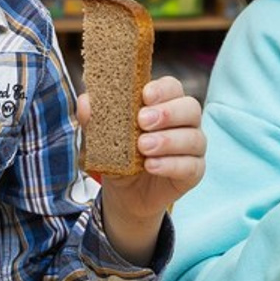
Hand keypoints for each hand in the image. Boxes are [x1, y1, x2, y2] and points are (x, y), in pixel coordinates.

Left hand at [78, 76, 205, 264]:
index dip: (162, 89)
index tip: (144, 95)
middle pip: (191, 108)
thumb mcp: (102, 138)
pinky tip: (151, 166)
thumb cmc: (119, 156)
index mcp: (164, 104)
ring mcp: (192, 147)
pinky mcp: (194, 171)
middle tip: (142, 121)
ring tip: (143, 147)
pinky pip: (191, 165)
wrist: (124, 193)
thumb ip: (94, 119)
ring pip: (194, 137)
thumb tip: (85, 102)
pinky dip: (171, 164)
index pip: (173, 87)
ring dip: (168, 140)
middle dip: (167, 113)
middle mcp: (184, 122)